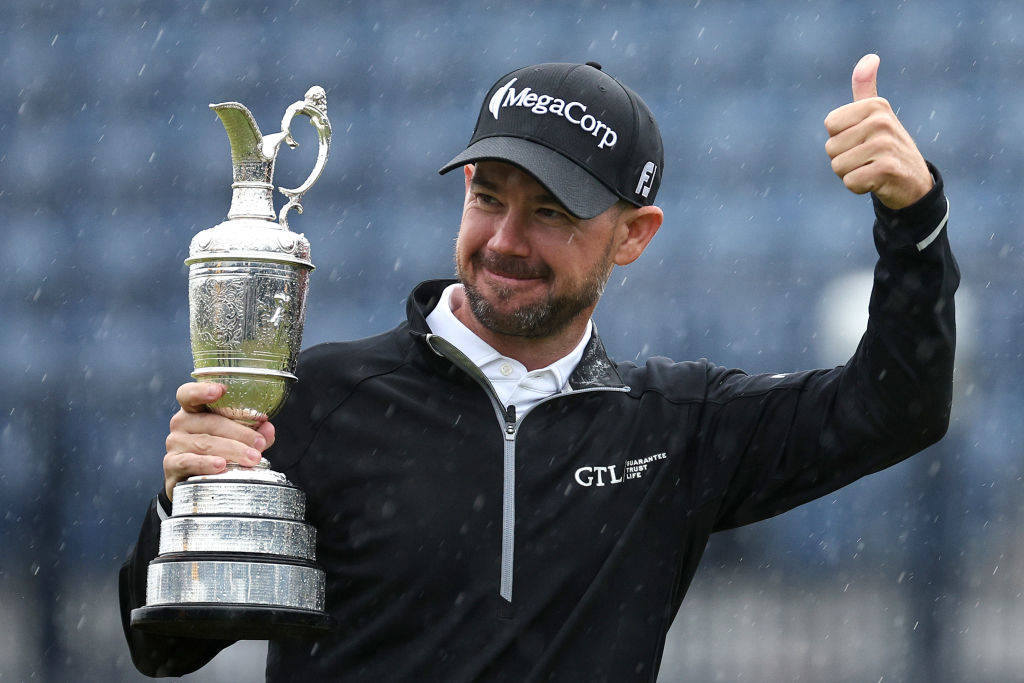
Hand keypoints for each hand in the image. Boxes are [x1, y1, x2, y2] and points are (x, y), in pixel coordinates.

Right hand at [163, 382, 275, 500]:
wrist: (194, 481)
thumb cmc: (217, 452)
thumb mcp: (236, 438)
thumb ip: (253, 432)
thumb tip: (268, 428)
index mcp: (194, 410)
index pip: (188, 394)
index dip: (202, 390)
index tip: (220, 390)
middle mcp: (181, 423)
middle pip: (210, 423)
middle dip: (239, 433)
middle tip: (259, 443)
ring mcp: (174, 444)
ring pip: (204, 443)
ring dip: (231, 450)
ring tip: (251, 458)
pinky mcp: (171, 465)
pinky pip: (189, 462)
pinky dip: (206, 463)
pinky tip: (220, 465)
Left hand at [824, 54, 932, 209]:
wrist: (914, 182)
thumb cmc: (886, 146)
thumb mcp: (877, 114)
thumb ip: (866, 88)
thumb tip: (870, 57)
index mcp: (875, 106)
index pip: (830, 125)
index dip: (840, 138)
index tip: (861, 140)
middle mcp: (881, 121)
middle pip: (831, 148)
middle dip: (844, 159)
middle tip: (867, 158)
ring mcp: (885, 144)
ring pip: (838, 166)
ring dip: (850, 174)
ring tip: (871, 168)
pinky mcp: (887, 169)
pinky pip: (850, 182)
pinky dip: (859, 187)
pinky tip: (876, 182)